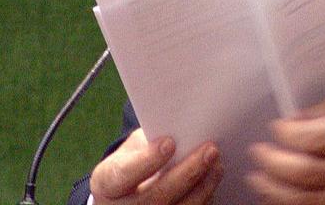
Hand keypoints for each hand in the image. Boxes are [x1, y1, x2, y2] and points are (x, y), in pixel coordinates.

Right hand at [90, 128, 222, 204]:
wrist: (122, 196)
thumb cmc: (131, 163)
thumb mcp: (130, 149)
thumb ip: (150, 141)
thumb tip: (183, 128)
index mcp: (107, 183)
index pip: (125, 174)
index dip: (148, 160)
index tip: (170, 142)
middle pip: (156, 196)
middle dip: (187, 173)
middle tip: (210, 150)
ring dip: (202, 188)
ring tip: (217, 165)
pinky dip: (204, 199)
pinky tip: (212, 181)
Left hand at [247, 84, 324, 204]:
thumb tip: (300, 117)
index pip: (314, 139)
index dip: (287, 134)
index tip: (274, 125)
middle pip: (306, 172)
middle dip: (274, 163)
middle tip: (256, 152)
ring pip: (311, 198)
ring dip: (278, 190)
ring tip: (258, 178)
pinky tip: (282, 197)